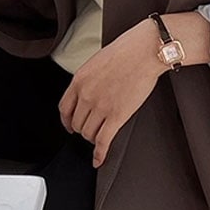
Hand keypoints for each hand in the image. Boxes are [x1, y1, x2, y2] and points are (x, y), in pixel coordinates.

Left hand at [58, 18, 167, 167]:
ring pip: (88, 133)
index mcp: (79, 80)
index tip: (69, 125)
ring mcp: (101, 106)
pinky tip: (98, 159)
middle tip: (90, 129)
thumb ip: (88, 79)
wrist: (145, 51)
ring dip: (93, 138)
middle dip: (83, 129)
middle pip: (77, 123)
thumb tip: (87, 91)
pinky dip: (99, 153)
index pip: (64, 108)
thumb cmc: (127, 51)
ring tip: (99, 137)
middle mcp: (86, 95)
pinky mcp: (117, 116)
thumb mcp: (97, 61)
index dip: (66, 121)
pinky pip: (103, 141)